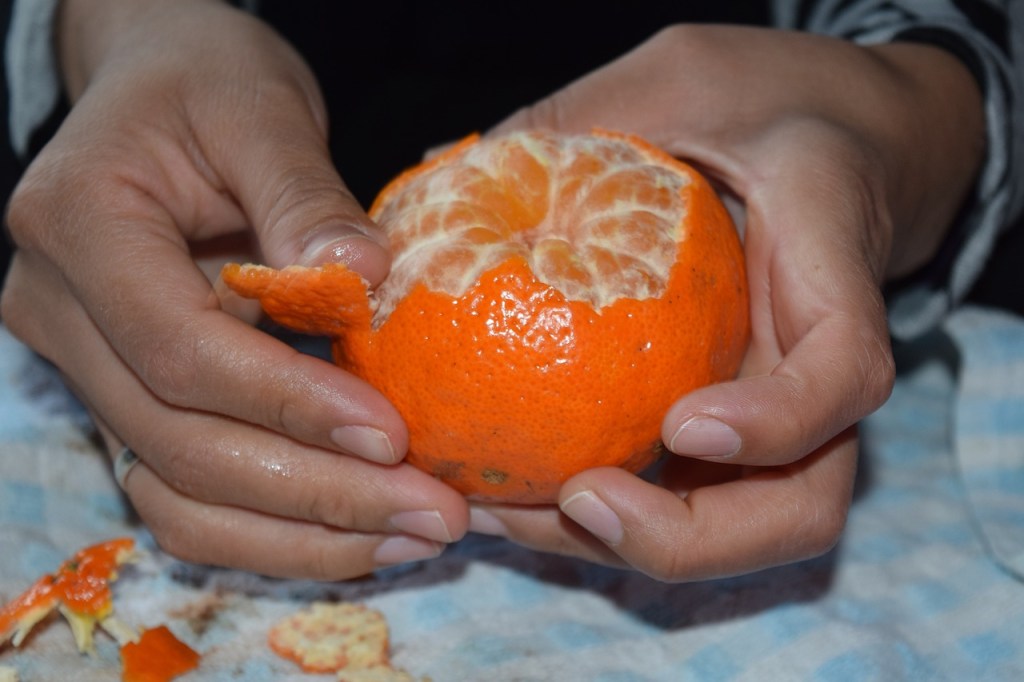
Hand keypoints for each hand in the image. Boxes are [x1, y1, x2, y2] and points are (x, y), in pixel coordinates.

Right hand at [1, 0, 467, 577]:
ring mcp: (89, 368)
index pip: (178, 348)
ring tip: (414, 538)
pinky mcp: (133, 399)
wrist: (158, 91)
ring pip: (178, 496)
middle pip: (179, 444)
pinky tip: (363, 532)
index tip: (392, 435)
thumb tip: (364, 279)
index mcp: (79, 227)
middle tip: (435, 515)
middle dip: (317, 494)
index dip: (286, 403)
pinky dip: (277, 527)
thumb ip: (305, 196)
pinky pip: (192, 493)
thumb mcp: (259, 109)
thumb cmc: (204, 84)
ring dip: (301, 536)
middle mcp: (62, 314)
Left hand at [471, 24, 983, 579]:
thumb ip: (587, 118)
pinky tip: (510, 493)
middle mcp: (810, 366)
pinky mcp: (729, 419)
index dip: (780, 420)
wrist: (833, 137)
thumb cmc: (766, 99)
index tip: (684, 423)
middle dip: (690, 537)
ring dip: (630, 546)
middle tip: (576, 499)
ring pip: (740, 525)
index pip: (844, 371)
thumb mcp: (682, 76)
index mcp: (829, 272)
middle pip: (802, 505)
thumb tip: (440, 162)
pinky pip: (685, 494)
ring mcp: (772, 404)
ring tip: (510, 515)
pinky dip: (606, 518)